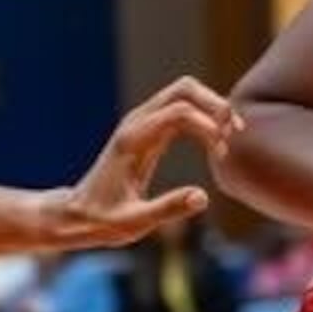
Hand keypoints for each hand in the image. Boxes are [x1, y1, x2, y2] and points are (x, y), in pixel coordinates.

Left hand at [51, 77, 240, 245]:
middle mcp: (137, 123)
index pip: (179, 112)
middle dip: (215, 104)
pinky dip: (204, 117)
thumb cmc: (105, 220)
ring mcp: (142, 123)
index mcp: (133, 140)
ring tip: (229, 138)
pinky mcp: (149, 131)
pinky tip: (217, 143)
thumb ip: (168, 208)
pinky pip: (182, 109)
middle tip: (233, 135)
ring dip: (213, 107)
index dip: (207, 127)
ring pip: (185, 93)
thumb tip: (203, 197)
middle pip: (184, 88)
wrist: (79, 213)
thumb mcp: (136, 222)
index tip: (221, 155)